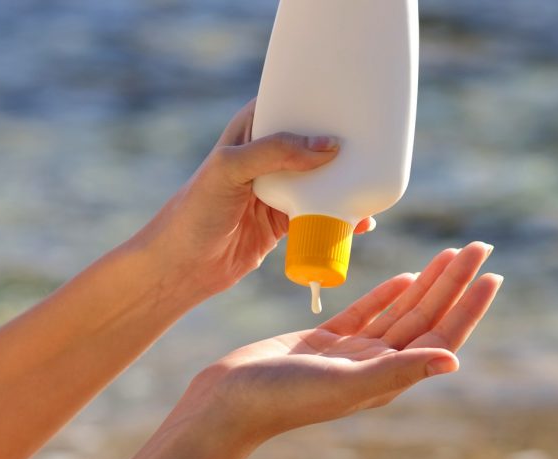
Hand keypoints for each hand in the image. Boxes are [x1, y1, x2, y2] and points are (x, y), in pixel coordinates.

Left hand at [130, 99, 374, 296]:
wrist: (183, 267)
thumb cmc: (194, 211)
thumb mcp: (230, 169)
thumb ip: (275, 152)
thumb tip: (328, 145)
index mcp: (249, 130)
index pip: (287, 102)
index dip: (315, 95)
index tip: (348, 93)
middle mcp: (266, 156)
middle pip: (311, 139)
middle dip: (340, 138)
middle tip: (374, 136)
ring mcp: (277, 188)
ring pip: (321, 178)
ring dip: (344, 179)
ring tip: (373, 177)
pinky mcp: (284, 220)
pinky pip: (321, 212)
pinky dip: (342, 216)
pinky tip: (362, 220)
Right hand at [189, 241, 499, 439]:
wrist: (229, 399)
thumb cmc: (283, 397)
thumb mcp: (344, 383)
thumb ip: (398, 369)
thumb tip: (454, 361)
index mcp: (388, 378)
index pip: (441, 335)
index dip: (468, 306)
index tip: (491, 274)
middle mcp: (377, 366)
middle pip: (427, 317)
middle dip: (455, 282)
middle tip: (478, 246)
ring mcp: (353, 354)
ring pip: (402, 311)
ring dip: (429, 282)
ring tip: (452, 253)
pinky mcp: (328, 342)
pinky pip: (369, 313)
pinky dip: (389, 294)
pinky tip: (408, 276)